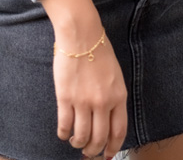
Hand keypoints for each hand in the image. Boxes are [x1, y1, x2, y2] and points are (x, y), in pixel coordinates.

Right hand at [41, 0, 126, 155]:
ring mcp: (83, 101)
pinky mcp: (65, 97)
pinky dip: (63, 134)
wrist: (81, 35)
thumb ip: (113, 97)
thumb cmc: (99, 50)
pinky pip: (64, 125)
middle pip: (99, 138)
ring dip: (77, 144)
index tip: (106, 155)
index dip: (112, 147)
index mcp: (118, 96)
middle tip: (88, 152)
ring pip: (81, 136)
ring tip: (75, 142)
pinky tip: (63, 132)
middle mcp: (102, 102)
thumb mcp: (115, 75)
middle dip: (93, 150)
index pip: (118, 131)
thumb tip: (107, 119)